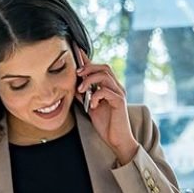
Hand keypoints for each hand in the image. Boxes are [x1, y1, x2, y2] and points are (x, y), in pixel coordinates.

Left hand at [75, 48, 138, 164]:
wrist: (117, 140)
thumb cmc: (105, 125)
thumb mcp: (90, 108)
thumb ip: (84, 96)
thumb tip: (74, 86)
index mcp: (109, 87)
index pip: (99, 68)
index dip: (88, 60)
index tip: (76, 52)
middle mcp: (116, 87)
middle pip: (104, 67)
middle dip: (88, 68)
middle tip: (76, 74)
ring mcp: (119, 93)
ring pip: (105, 75)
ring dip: (89, 80)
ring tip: (81, 90)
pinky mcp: (120, 101)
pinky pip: (106, 91)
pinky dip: (96, 95)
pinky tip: (92, 105)